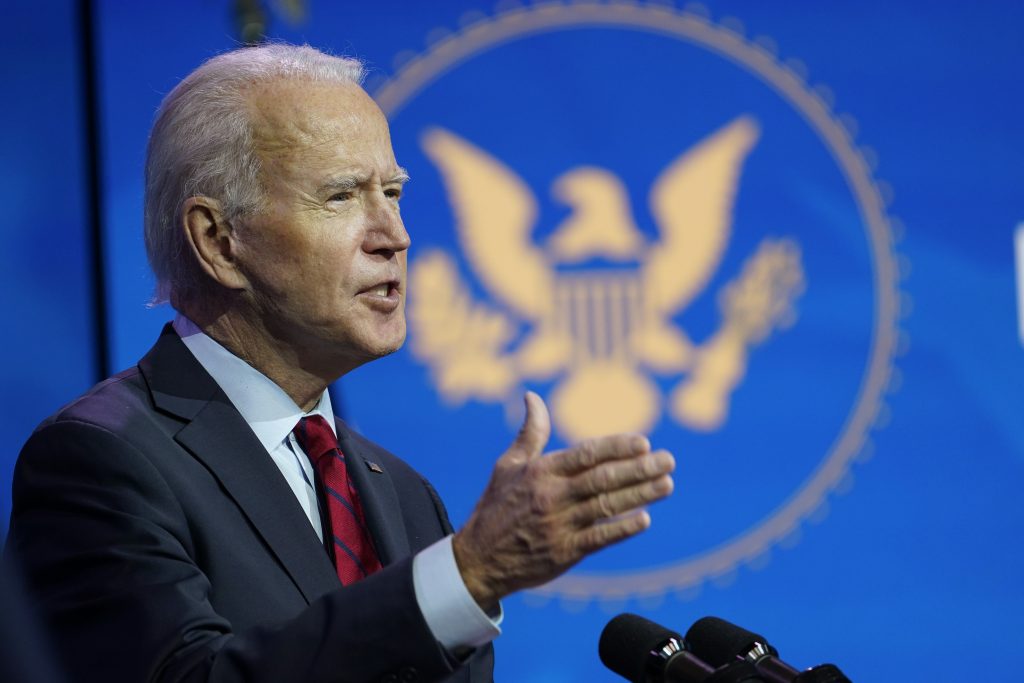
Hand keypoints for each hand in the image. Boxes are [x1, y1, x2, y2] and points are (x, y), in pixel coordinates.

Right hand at [452, 392, 674, 610]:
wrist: (478, 559)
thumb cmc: (495, 507)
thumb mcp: (508, 465)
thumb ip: (530, 432)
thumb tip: (532, 396)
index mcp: (540, 472)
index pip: (586, 454)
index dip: (616, 447)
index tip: (644, 442)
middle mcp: (552, 496)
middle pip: (603, 479)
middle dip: (639, 469)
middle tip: (668, 461)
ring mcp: (559, 525)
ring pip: (606, 506)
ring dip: (640, 495)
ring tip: (667, 484)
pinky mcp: (564, 553)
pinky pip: (599, 539)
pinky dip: (623, 529)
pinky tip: (645, 519)